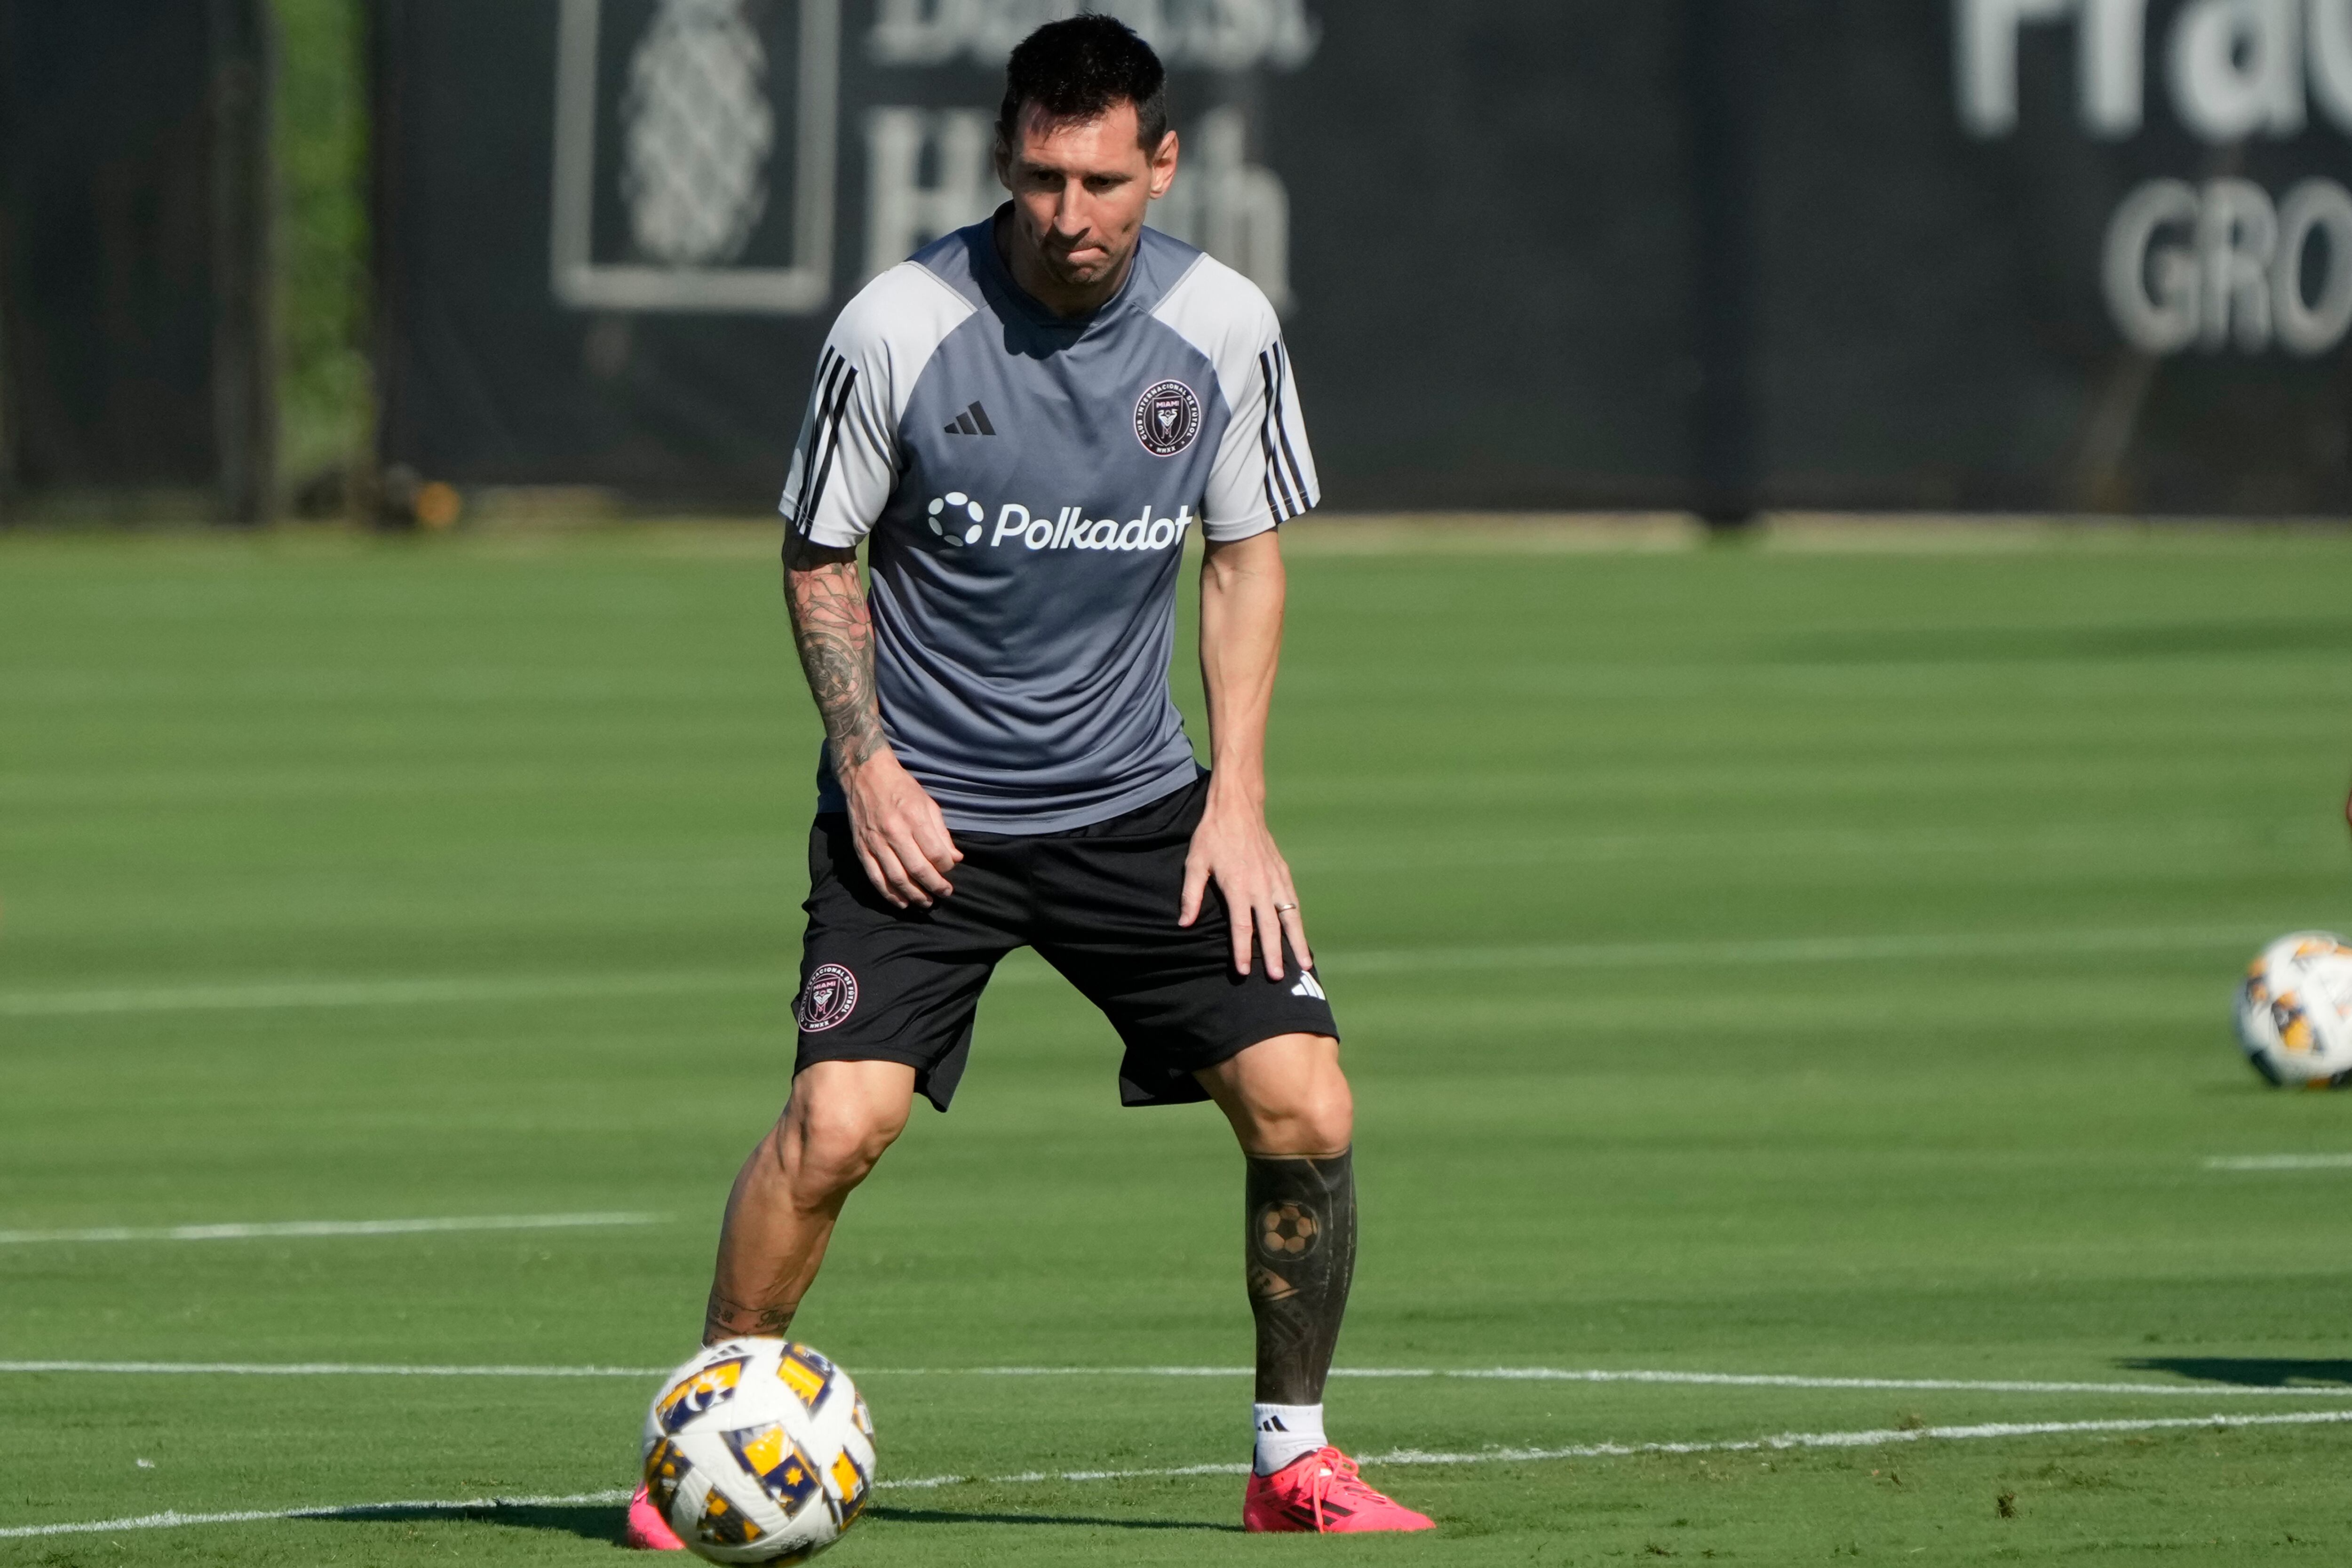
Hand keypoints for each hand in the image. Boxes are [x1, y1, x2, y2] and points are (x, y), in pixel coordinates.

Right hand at [840, 750, 960, 907]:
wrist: (865, 774)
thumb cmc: (901, 787)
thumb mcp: (928, 803)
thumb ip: (942, 833)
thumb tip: (955, 858)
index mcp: (914, 818)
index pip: (936, 853)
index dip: (947, 867)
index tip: (950, 869)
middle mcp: (894, 832)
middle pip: (918, 869)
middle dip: (935, 886)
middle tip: (945, 894)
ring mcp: (875, 842)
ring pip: (897, 878)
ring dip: (914, 895)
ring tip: (927, 903)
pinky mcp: (861, 848)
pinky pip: (876, 878)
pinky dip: (889, 894)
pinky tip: (902, 903)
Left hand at [1179, 786, 1309, 979]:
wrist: (1238, 807)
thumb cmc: (1213, 835)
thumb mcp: (1195, 863)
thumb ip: (1191, 895)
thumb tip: (1183, 924)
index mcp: (1238, 886)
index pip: (1241, 927)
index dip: (1242, 951)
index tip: (1244, 971)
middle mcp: (1260, 886)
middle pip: (1270, 928)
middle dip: (1274, 955)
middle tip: (1278, 978)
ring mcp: (1275, 879)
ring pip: (1290, 917)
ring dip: (1297, 942)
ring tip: (1303, 964)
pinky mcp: (1283, 873)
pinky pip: (1294, 902)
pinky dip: (1298, 922)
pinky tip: (1301, 936)